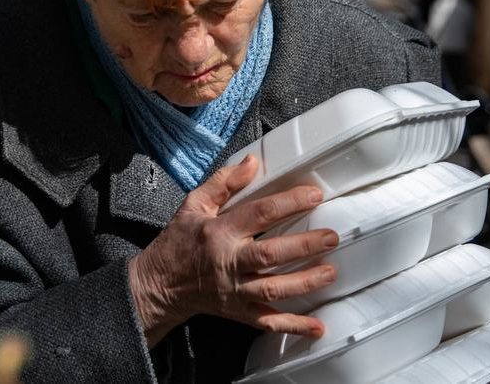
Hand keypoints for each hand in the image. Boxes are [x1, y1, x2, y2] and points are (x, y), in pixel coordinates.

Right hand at [128, 155, 338, 345]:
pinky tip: (317, 327)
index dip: (289, 202)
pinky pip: (268, 321)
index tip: (315, 195)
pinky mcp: (238, 311)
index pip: (259, 213)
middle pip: (271, 254)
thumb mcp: (193, 205)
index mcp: (219, 232)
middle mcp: (228, 262)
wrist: (158, 285)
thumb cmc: (178, 242)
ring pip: (274, 289)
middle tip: (331, 237)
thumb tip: (253, 162)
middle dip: (304, 246)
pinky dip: (293, 326)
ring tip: (331, 272)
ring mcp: (235, 290)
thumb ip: (223, 182)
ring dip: (305, 282)